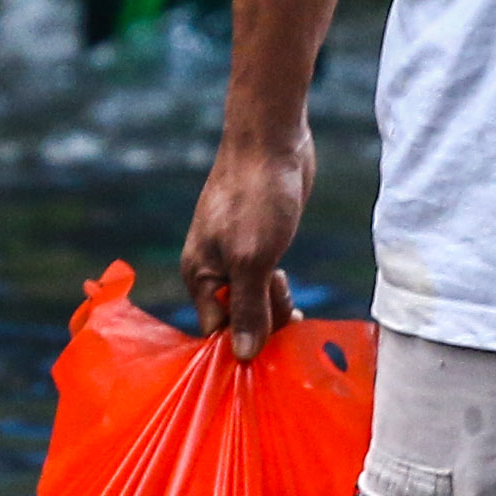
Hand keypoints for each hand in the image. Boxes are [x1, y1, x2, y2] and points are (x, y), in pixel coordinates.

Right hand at [178, 122, 308, 358]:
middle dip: (264, 326)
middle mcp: (213, 270)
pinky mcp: (258, 245)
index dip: (243, 343)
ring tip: (295, 305)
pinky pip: (265, 285)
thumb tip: (244, 355)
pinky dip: (279, 295)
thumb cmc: (257, 196)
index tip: (273, 349)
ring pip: (253, 303)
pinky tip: (292, 293)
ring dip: (275, 311)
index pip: (216, 331)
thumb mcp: (253, 259)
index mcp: (200, 276)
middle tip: (293, 315)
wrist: (271, 140)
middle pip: (236, 321)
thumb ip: (248, 308)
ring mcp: (236, 257)